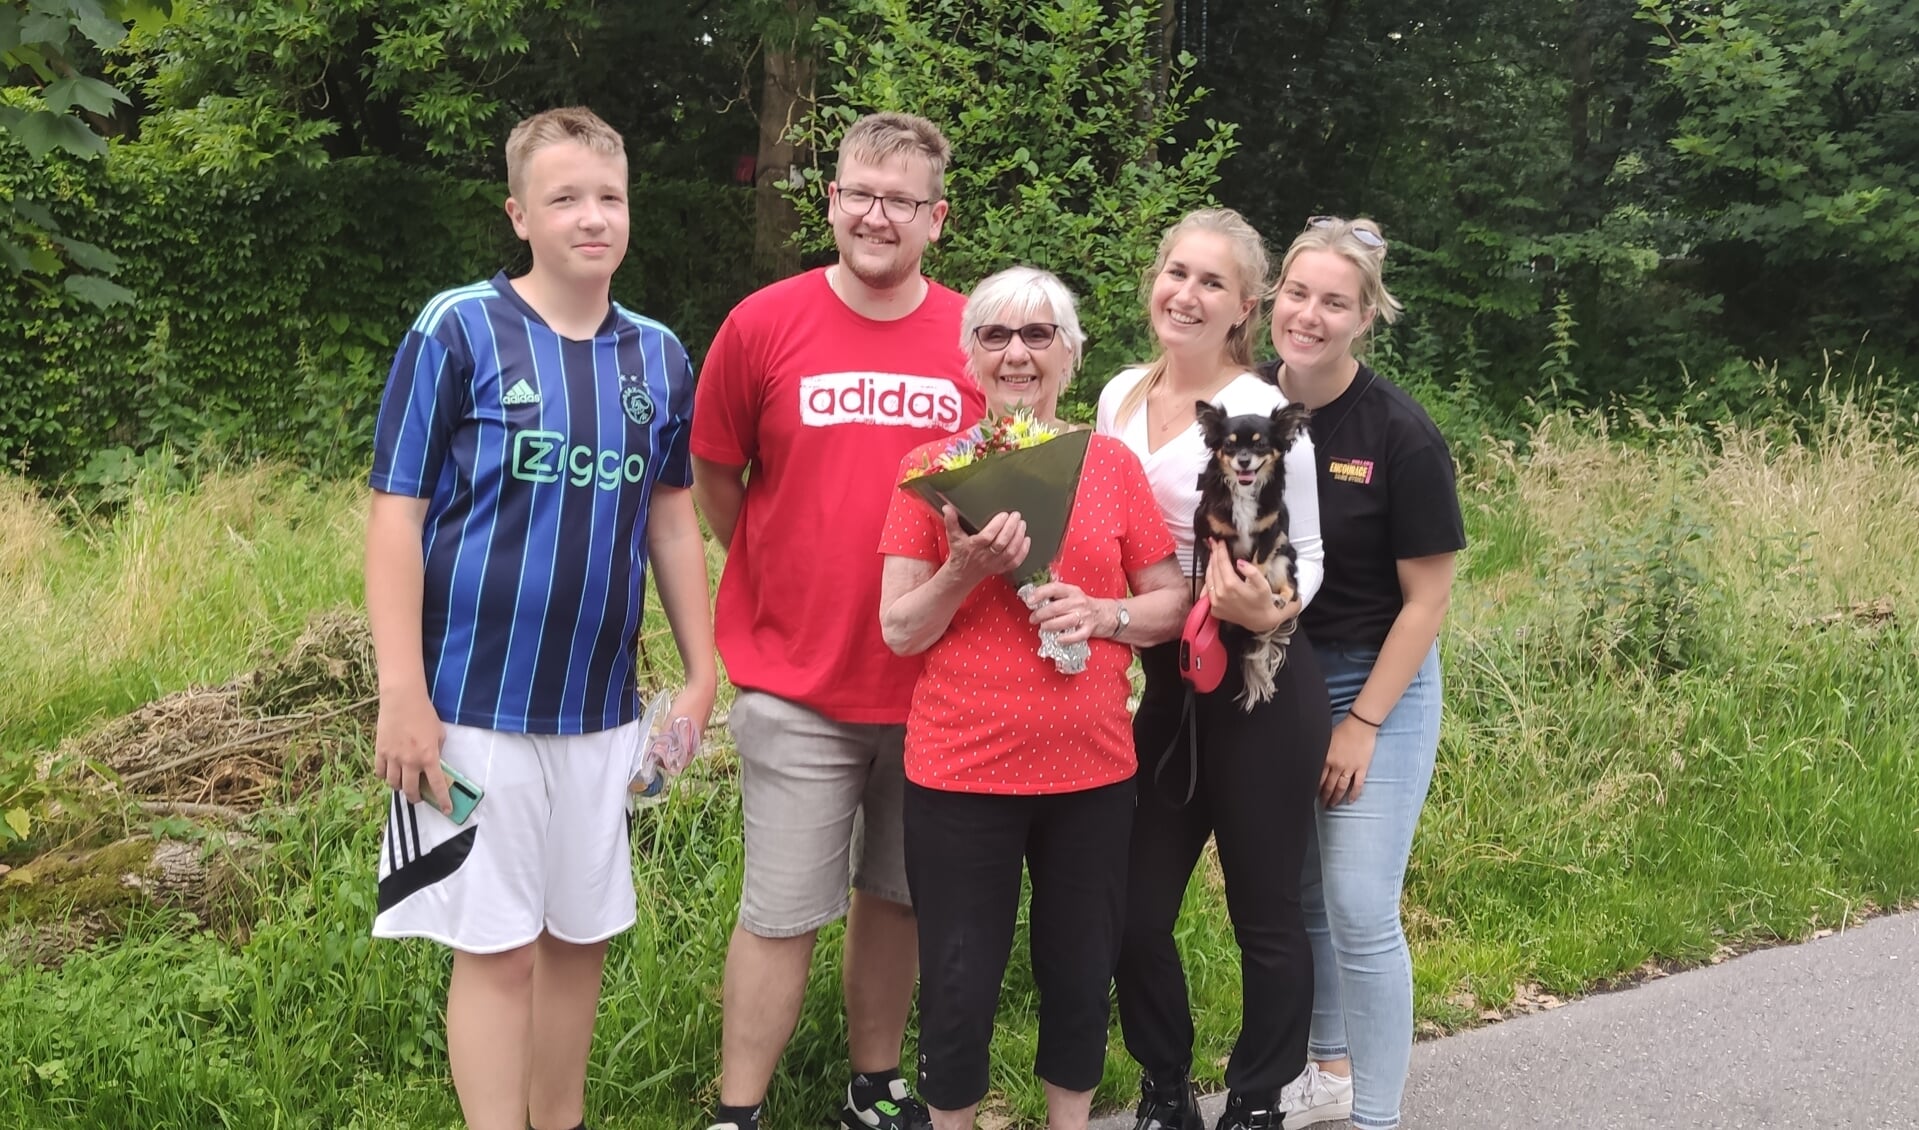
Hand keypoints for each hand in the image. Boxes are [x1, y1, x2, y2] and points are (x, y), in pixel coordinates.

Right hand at [374, 686, 449, 813]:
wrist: (402, 700)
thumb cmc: (424, 714)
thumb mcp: (440, 733)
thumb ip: (438, 751)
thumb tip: (434, 764)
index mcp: (429, 757)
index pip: (437, 785)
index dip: (443, 800)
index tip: (447, 810)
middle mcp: (410, 761)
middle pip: (410, 791)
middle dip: (416, 798)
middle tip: (419, 797)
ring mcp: (393, 757)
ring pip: (393, 784)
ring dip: (400, 787)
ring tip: (404, 783)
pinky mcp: (380, 752)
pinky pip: (379, 773)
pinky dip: (385, 776)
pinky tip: (390, 772)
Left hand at [658, 684, 715, 774]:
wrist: (703, 686)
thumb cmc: (690, 704)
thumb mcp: (674, 721)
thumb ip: (666, 737)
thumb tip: (656, 753)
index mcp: (693, 743)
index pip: (682, 764)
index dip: (669, 765)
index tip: (656, 759)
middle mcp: (696, 740)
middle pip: (682, 755)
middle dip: (668, 755)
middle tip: (655, 748)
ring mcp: (697, 731)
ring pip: (683, 745)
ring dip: (672, 745)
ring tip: (660, 738)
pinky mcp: (696, 723)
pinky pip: (685, 735)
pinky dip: (676, 736)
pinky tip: (669, 727)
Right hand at [942, 505, 1029, 587]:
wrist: (962, 574)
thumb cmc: (959, 552)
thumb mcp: (953, 536)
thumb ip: (951, 521)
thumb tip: (947, 507)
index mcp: (973, 546)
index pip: (987, 536)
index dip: (997, 525)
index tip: (1004, 514)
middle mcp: (985, 556)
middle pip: (1001, 543)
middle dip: (1011, 528)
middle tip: (1016, 516)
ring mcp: (994, 563)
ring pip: (1010, 552)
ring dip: (1018, 537)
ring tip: (1022, 524)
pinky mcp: (1001, 568)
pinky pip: (1015, 562)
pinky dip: (1023, 552)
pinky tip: (1027, 540)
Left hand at [1023, 579, 1103, 645]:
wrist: (1105, 614)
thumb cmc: (1083, 605)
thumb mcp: (1071, 594)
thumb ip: (1056, 596)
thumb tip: (1033, 600)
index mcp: (1072, 591)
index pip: (1054, 588)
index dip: (1040, 593)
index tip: (1029, 601)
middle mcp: (1078, 602)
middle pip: (1056, 608)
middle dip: (1041, 614)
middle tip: (1033, 619)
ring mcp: (1085, 616)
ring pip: (1065, 621)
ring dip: (1050, 626)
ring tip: (1043, 628)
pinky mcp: (1089, 629)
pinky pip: (1077, 635)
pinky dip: (1066, 639)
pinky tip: (1058, 639)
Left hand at [1203, 540, 1286, 631]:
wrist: (1260, 621)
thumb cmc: (1263, 600)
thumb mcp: (1263, 584)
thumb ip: (1252, 571)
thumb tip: (1239, 562)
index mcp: (1231, 585)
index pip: (1222, 563)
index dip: (1220, 550)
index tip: (1219, 541)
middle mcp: (1219, 594)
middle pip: (1214, 569)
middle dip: (1214, 554)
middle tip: (1214, 543)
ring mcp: (1215, 602)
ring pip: (1208, 578)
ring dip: (1210, 565)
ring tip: (1213, 554)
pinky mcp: (1214, 609)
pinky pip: (1208, 590)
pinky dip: (1209, 579)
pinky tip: (1213, 572)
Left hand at [1320, 715, 1377, 805]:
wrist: (1360, 725)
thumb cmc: (1342, 729)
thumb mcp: (1326, 740)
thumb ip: (1320, 752)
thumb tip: (1313, 761)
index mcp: (1326, 758)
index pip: (1318, 778)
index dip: (1315, 788)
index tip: (1312, 795)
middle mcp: (1337, 766)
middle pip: (1329, 785)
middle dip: (1324, 797)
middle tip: (1322, 805)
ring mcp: (1350, 768)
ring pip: (1341, 787)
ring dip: (1336, 798)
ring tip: (1332, 805)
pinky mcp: (1362, 768)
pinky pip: (1357, 784)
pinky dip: (1354, 794)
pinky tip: (1350, 801)